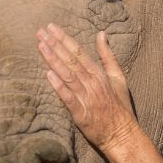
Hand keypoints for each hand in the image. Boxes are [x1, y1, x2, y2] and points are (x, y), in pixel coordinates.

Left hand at [25, 23, 134, 155]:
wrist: (123, 135)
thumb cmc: (120, 106)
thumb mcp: (118, 78)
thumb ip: (108, 56)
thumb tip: (102, 34)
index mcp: (99, 74)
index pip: (79, 52)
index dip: (64, 39)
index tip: (51, 27)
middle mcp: (92, 83)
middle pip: (70, 61)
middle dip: (54, 45)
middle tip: (40, 32)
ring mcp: (86, 98)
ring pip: (68, 75)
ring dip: (53, 60)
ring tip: (41, 46)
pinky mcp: (81, 115)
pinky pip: (68, 98)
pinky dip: (59, 87)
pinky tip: (48, 75)